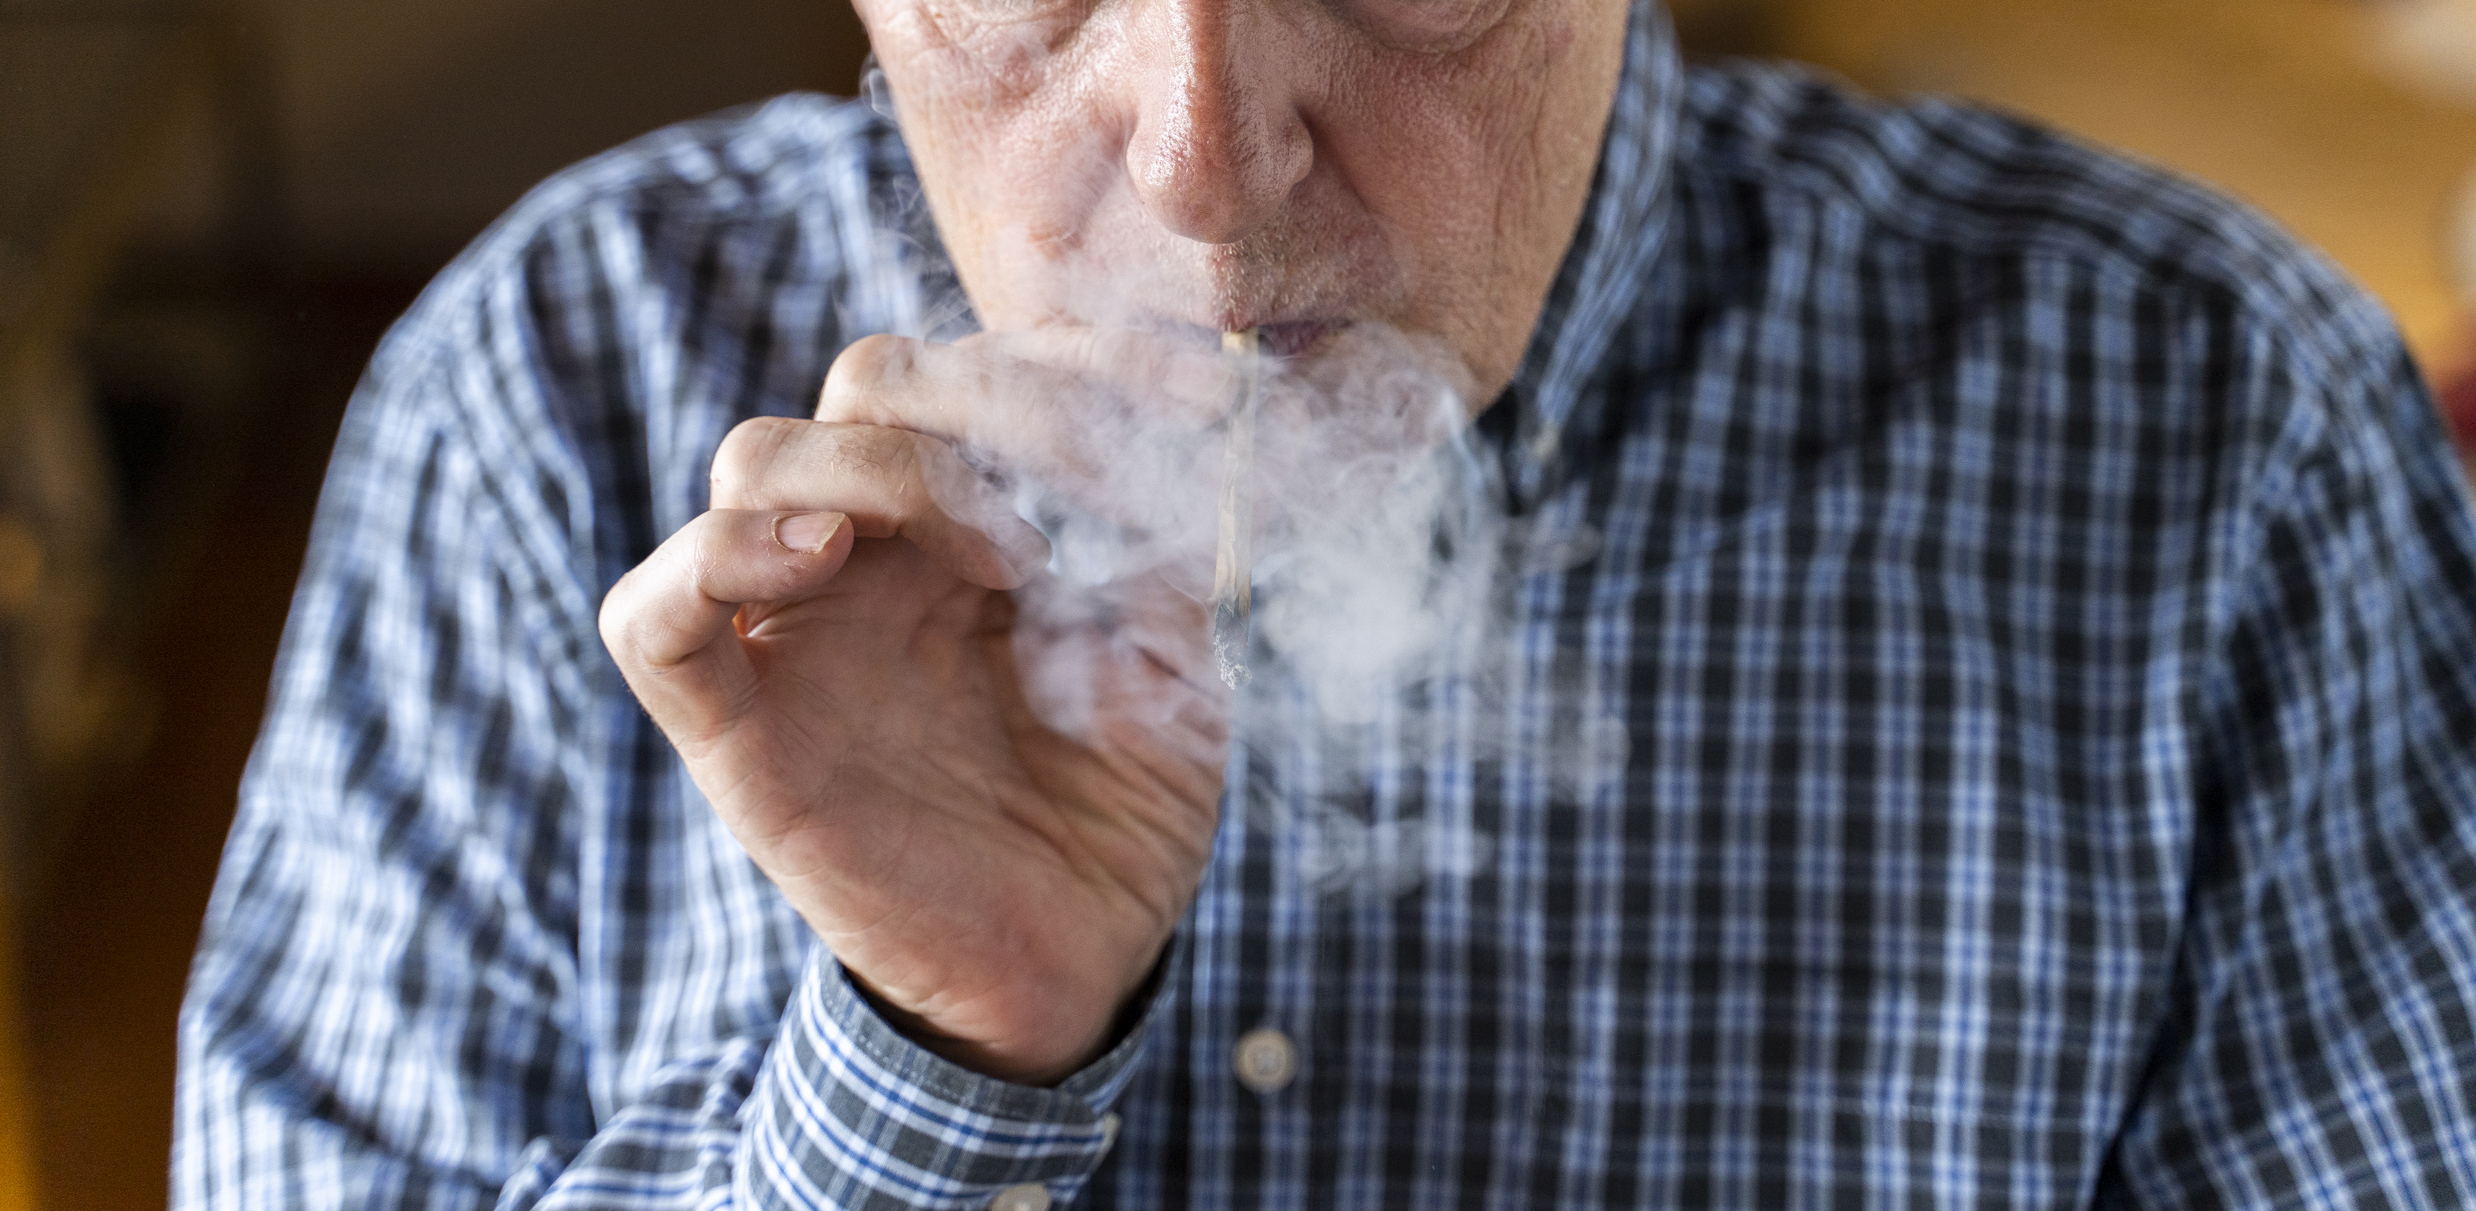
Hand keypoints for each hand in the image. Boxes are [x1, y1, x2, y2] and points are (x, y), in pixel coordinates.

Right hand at [599, 331, 1235, 1084]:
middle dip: (983, 399)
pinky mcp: (739, 732)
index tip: (1186, 401)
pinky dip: (715, 558)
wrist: (1080, 961)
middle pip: (863, 386)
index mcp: (962, 526)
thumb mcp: (1175, 644)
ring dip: (887, 468)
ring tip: (1004, 560)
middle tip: (1081, 504)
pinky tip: (823, 555)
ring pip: (756, 459)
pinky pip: (651, 618)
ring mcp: (797, 636)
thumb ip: (1147, 526)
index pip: (962, 368)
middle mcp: (871, 561)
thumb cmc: (1123, 803)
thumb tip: (1141, 411)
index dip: (1062, 358)